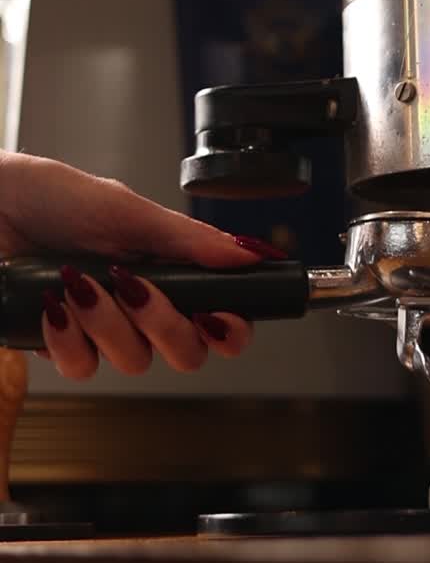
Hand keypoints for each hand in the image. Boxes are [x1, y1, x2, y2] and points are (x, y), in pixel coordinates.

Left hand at [0, 152, 262, 379]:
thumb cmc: (48, 195)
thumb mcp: (125, 209)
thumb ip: (187, 238)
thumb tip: (248, 254)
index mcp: (167, 267)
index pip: (221, 315)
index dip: (231, 328)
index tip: (217, 315)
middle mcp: (141, 304)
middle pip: (187, 352)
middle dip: (165, 323)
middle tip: (138, 288)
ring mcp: (102, 327)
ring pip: (135, 361)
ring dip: (109, 323)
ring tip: (80, 281)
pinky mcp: (60, 344)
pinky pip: (83, 367)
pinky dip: (68, 336)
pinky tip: (53, 301)